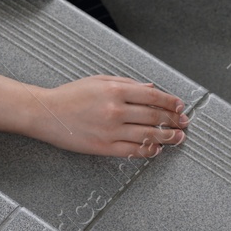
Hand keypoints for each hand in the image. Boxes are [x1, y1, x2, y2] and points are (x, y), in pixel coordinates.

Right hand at [23, 75, 188, 157]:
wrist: (46, 113)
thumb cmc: (70, 95)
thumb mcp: (99, 80)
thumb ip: (127, 83)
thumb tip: (150, 88)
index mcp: (115, 90)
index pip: (152, 96)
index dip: (170, 102)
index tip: (180, 106)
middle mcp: (115, 110)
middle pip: (153, 116)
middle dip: (173, 120)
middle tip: (184, 122)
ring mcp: (110, 130)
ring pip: (147, 135)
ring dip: (167, 136)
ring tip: (177, 137)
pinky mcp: (104, 147)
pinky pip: (132, 150)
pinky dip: (148, 150)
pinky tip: (156, 149)